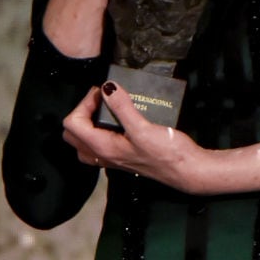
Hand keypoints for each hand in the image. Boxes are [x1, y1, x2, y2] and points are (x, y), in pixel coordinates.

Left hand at [62, 81, 207, 192]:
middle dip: (83, 112)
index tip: (103, 93)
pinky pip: (99, 143)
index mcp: (103, 148)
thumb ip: (122, 107)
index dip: (84, 103)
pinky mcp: (123, 156)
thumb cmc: (167, 154)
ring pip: (84, 140)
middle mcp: (103, 155)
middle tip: (102, 99)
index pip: (73, 123)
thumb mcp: (143, 128)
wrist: (186, 170)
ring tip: (107, 108)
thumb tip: (107, 88)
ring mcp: (112, 158)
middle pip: (73, 133)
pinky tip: (119, 120)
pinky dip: (100, 129)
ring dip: (89, 122)